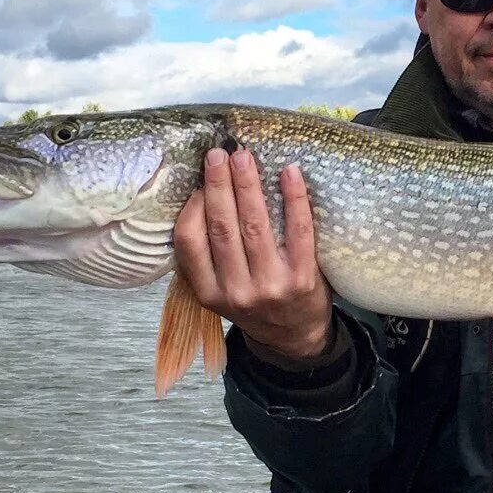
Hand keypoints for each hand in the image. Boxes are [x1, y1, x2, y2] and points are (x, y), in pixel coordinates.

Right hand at [173, 148, 332, 361]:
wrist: (296, 338)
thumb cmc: (256, 304)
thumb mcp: (220, 293)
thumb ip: (209, 257)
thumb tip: (203, 195)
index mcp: (208, 293)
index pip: (190, 243)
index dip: (193, 206)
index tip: (199, 180)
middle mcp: (237, 291)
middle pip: (223, 228)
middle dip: (219, 186)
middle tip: (219, 153)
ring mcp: (271, 287)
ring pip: (256, 226)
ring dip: (249, 186)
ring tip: (244, 157)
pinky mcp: (303, 280)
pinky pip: (298, 232)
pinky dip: (294, 199)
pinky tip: (290, 173)